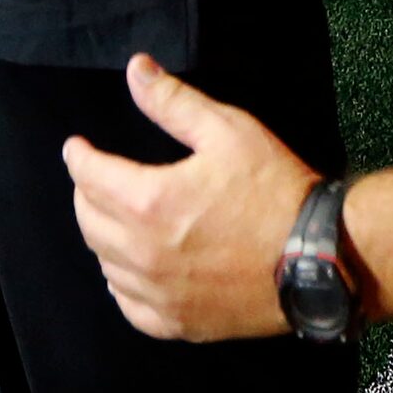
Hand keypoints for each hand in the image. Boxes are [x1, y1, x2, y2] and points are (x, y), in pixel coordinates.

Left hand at [65, 55, 317, 342]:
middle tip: (94, 178)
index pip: (90, 177)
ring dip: (102, 235)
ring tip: (115, 216)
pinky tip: (131, 268)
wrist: (317, 254)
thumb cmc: (272, 186)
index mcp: (149, 202)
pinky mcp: (178, 323)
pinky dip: (121, 281)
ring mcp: (158, 295)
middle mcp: (142, 254)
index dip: (79, 157)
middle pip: (89, 222)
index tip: (75, 148)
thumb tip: (135, 69)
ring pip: (105, 263)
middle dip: (85, 193)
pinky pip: (128, 305)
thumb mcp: (227, 130)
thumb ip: (173, 101)